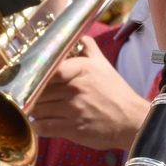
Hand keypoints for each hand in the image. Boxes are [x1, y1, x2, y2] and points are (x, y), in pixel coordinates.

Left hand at [29, 35, 150, 150]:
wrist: (132, 121)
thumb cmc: (117, 94)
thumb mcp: (104, 66)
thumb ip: (89, 48)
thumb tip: (79, 37)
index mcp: (82, 69)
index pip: (48, 69)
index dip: (37, 76)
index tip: (33, 80)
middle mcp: (76, 88)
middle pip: (38, 90)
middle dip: (34, 95)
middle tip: (36, 97)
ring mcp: (73, 109)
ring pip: (37, 108)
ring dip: (35, 111)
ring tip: (41, 110)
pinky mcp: (72, 128)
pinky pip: (43, 126)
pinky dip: (38, 126)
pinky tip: (43, 123)